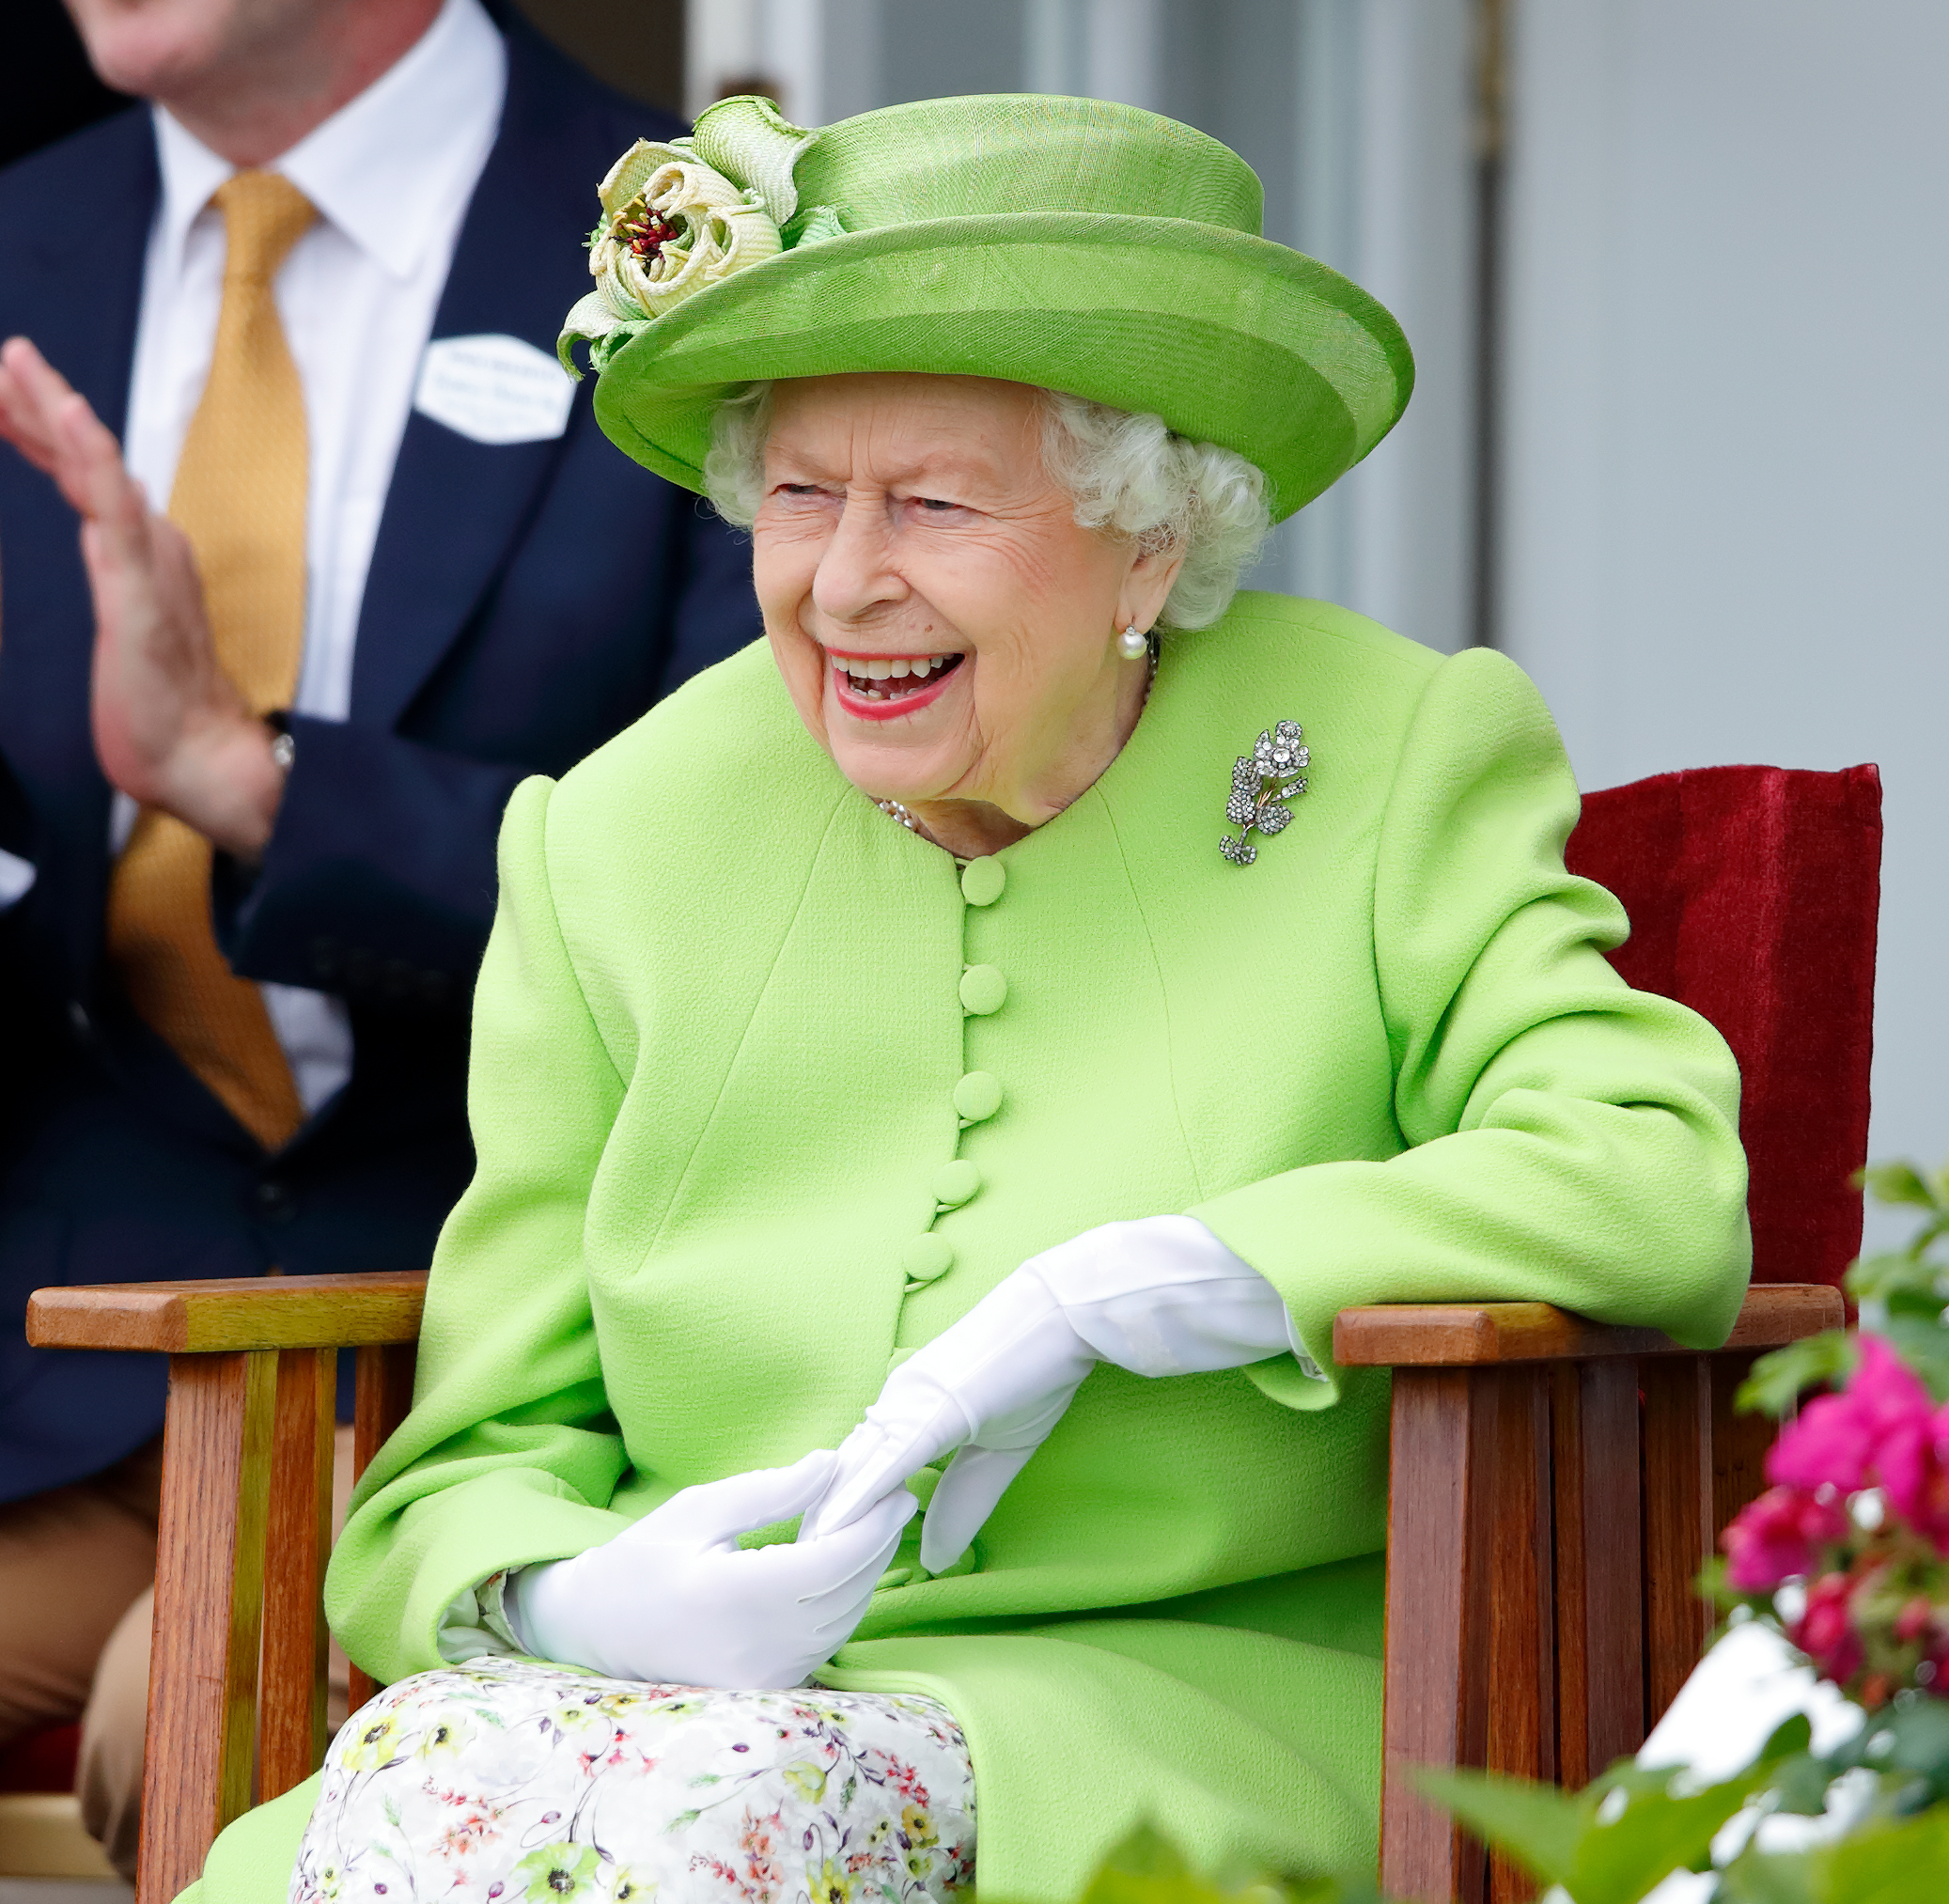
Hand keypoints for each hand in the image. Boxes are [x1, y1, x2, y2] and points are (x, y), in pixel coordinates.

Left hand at [0, 337, 283, 859]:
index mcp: (140, 558)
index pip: (84, 480)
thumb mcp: (122, 643)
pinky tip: (72, 416)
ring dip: (58, 410)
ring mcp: (148, 561)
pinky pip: (114, 507)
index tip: (5, 391)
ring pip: (97, 468)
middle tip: (7, 350)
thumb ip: (120, 597)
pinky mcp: (140, 585)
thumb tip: (111, 566)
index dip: (44, 432)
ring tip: (20, 362)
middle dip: (41, 402)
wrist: (202, 762)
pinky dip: (93, 456)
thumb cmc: (162, 716)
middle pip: (87, 460)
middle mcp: (150, 547)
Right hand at [507, 1450, 917, 1688]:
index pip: (833, 1560)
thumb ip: (770, 1491)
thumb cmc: (641, 1561)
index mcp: (737, 1596)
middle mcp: (758, 1647)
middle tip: (892, 1500)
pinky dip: (842, 1602)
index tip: (898, 1489)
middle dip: (878, 1543)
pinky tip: (838, 1567)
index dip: (874, 1524)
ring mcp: (765, 1676)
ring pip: (844, 1620)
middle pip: (848, 1591)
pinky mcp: (768, 1689)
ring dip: (865, 1573)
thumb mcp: (698, 1510)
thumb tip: (831, 1463)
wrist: (595, 1632)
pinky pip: (825, 1642)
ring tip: (870, 1526)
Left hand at [801, 1216, 1299, 1572]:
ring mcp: (907, 1401)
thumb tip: (933, 1559)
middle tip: (790, 1581)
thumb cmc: (1035, 1373)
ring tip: (798, 1570)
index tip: (813, 1562)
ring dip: (828, 1523)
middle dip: (818, 1530)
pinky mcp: (931, 1406)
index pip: (860, 1474)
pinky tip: (839, 1527)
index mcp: (906, 1411)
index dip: (838, 1518)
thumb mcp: (996, 1455)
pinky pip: (889, 1459)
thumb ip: (961, 1504)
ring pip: (856, 1473)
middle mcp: (895, 1403)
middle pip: (845, 1478)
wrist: (1063, 1315)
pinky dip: (861, 1495)